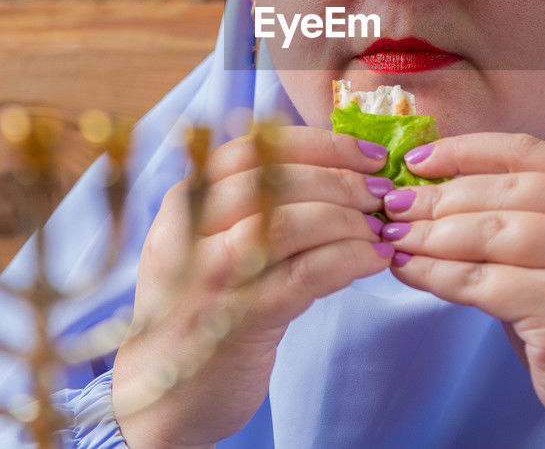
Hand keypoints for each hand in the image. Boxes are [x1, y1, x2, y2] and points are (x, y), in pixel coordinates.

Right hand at [112, 127, 394, 448]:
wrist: (162, 399)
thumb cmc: (200, 312)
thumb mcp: (207, 246)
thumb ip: (253, 205)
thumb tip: (338, 168)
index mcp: (182, 203)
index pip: (254, 148)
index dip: (319, 144)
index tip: (366, 153)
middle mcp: (188, 233)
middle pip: (275, 179)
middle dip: (342, 178)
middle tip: (382, 191)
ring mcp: (211, 278)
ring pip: (290, 222)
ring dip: (348, 219)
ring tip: (379, 229)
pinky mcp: (239, 321)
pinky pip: (306, 274)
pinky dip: (349, 259)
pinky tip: (373, 260)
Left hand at [380, 133, 544, 448]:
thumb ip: (521, 226)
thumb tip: (436, 204)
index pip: (527, 154)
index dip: (466, 150)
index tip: (419, 159)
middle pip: (505, 190)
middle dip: (439, 196)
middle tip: (395, 206)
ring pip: (492, 233)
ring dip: (433, 235)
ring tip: (395, 239)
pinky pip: (484, 283)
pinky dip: (438, 275)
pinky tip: (410, 272)